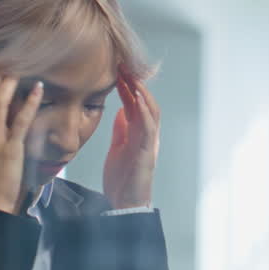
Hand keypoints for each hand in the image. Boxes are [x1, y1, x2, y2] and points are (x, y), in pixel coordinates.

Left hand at [104, 72, 159, 208]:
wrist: (125, 204)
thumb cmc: (122, 179)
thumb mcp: (118, 147)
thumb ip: (121, 129)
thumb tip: (121, 109)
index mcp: (138, 133)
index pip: (135, 103)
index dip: (128, 85)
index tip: (117, 68)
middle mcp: (147, 134)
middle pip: (146, 102)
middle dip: (136, 83)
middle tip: (124, 64)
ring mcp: (149, 142)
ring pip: (151, 110)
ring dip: (142, 92)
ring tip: (132, 76)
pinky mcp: (147, 152)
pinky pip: (149, 127)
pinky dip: (144, 111)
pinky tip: (137, 98)